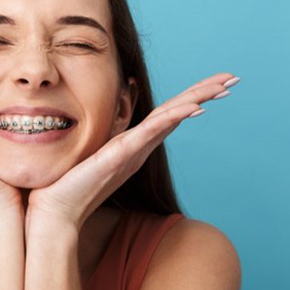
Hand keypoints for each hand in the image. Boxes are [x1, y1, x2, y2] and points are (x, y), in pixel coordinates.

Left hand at [25, 73, 239, 231]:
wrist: (56, 210)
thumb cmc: (69, 183)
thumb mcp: (90, 150)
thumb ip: (103, 134)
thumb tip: (105, 116)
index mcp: (132, 145)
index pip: (166, 115)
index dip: (190, 97)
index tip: (215, 83)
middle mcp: (138, 148)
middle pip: (176, 113)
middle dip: (204, 93)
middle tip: (233, 78)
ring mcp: (132, 152)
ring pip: (170, 119)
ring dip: (197, 100)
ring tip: (223, 86)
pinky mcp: (119, 156)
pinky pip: (149, 133)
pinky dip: (173, 119)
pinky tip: (193, 107)